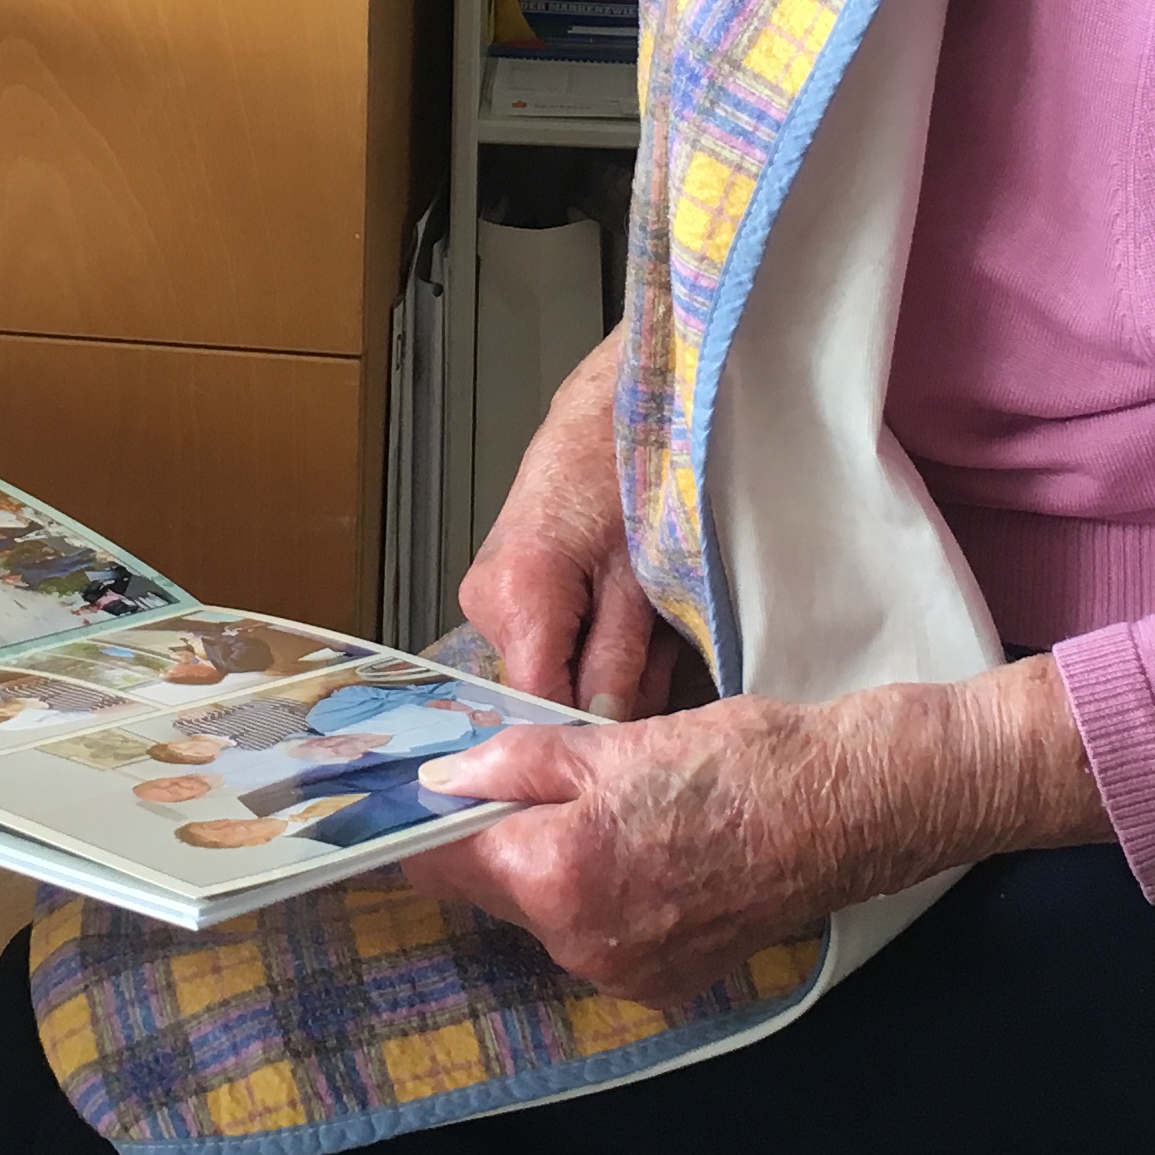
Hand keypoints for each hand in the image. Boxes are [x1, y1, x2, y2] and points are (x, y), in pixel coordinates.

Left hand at [399, 661, 1107, 1006]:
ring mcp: (625, 973)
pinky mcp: (664, 984)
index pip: (443, 859)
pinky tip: (636, 854)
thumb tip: (442, 779)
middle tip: (510, 784)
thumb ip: (515, 765)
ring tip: (592, 813)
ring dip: (545, 870)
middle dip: (491, 841)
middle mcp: (582, 944)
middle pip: (492, 891)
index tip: (402, 800)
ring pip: (543, 916)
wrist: (850, 809)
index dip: (419, 824)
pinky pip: (596, 938)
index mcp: (558, 875)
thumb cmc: (742, 762)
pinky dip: (596, 899)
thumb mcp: (614, 742)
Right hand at [458, 327, 677, 719]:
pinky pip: (553, 642)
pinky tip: (633, 614)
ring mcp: (489, 599)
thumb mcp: (645, 578)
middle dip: (611, 689)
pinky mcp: (504, 593)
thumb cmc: (633, 472)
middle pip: (547, 688)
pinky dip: (596, 639)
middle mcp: (486, 603)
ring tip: (656, 626)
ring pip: (554, 668)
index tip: (636, 745)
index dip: (591, 728)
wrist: (614, 409)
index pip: (541, 702)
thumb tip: (606, 728)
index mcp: (517, 596)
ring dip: (607, 664)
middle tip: (667, 660)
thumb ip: (622, 658)